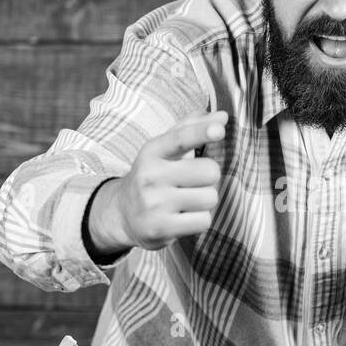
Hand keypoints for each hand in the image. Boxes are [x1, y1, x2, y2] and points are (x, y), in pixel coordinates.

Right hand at [93, 110, 226, 251]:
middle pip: (210, 172)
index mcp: (152, 151)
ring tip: (187, 201)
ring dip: (205, 201)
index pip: (181, 138)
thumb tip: (223, 117)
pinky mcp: (160, 228)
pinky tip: (183, 217)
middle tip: (193, 182)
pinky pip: (203, 221)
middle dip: (209, 178)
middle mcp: (150, 176)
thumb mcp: (165, 149)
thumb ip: (193, 128)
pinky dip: (199, 220)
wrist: (122, 213)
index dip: (202, 132)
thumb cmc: (154, 175)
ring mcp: (154, 204)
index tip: (219, 130)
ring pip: (210, 198)